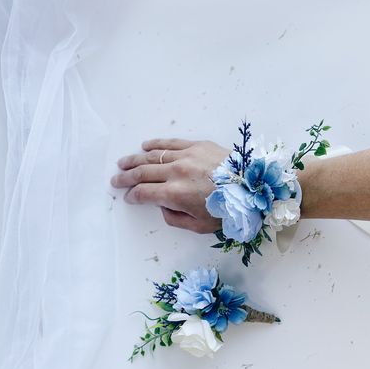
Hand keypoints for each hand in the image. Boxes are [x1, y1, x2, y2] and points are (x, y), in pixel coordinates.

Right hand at [111, 138, 228, 232]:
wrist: (253, 186)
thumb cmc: (228, 210)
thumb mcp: (200, 226)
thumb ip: (175, 218)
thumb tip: (163, 206)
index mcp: (175, 194)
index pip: (144, 193)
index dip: (132, 196)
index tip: (128, 197)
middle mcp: (176, 172)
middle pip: (143, 172)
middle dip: (126, 177)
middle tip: (115, 179)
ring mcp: (186, 156)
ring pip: (153, 156)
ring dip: (135, 159)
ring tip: (123, 162)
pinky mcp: (197, 145)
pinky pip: (170, 143)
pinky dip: (155, 144)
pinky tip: (145, 146)